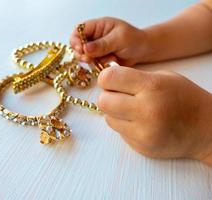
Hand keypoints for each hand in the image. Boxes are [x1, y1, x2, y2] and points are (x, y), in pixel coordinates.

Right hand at [70, 17, 147, 65]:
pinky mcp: (99, 58)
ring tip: (105, 60)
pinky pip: (92, 63)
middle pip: (77, 44)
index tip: (81, 49)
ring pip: (84, 55)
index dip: (76, 39)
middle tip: (89, 59)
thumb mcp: (119, 39)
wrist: (143, 51)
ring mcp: (96, 48)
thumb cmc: (134, 40)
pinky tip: (109, 63)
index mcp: (98, 26)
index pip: (79, 29)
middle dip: (81, 53)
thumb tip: (85, 48)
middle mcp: (94, 36)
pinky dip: (98, 65)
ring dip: (91, 60)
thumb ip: (102, 44)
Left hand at [97, 66, 211, 164]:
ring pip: (108, 119)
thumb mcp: (163, 77)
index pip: (109, 78)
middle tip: (118, 96)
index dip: (106, 78)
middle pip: (103, 101)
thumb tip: (106, 80)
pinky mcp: (141, 146)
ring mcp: (143, 132)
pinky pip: (119, 133)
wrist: (206, 129)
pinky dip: (124, 126)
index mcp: (151, 87)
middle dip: (107, 96)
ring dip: (115, 113)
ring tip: (132, 110)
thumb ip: (134, 77)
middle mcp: (146, 110)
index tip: (111, 80)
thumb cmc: (184, 98)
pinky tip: (140, 123)